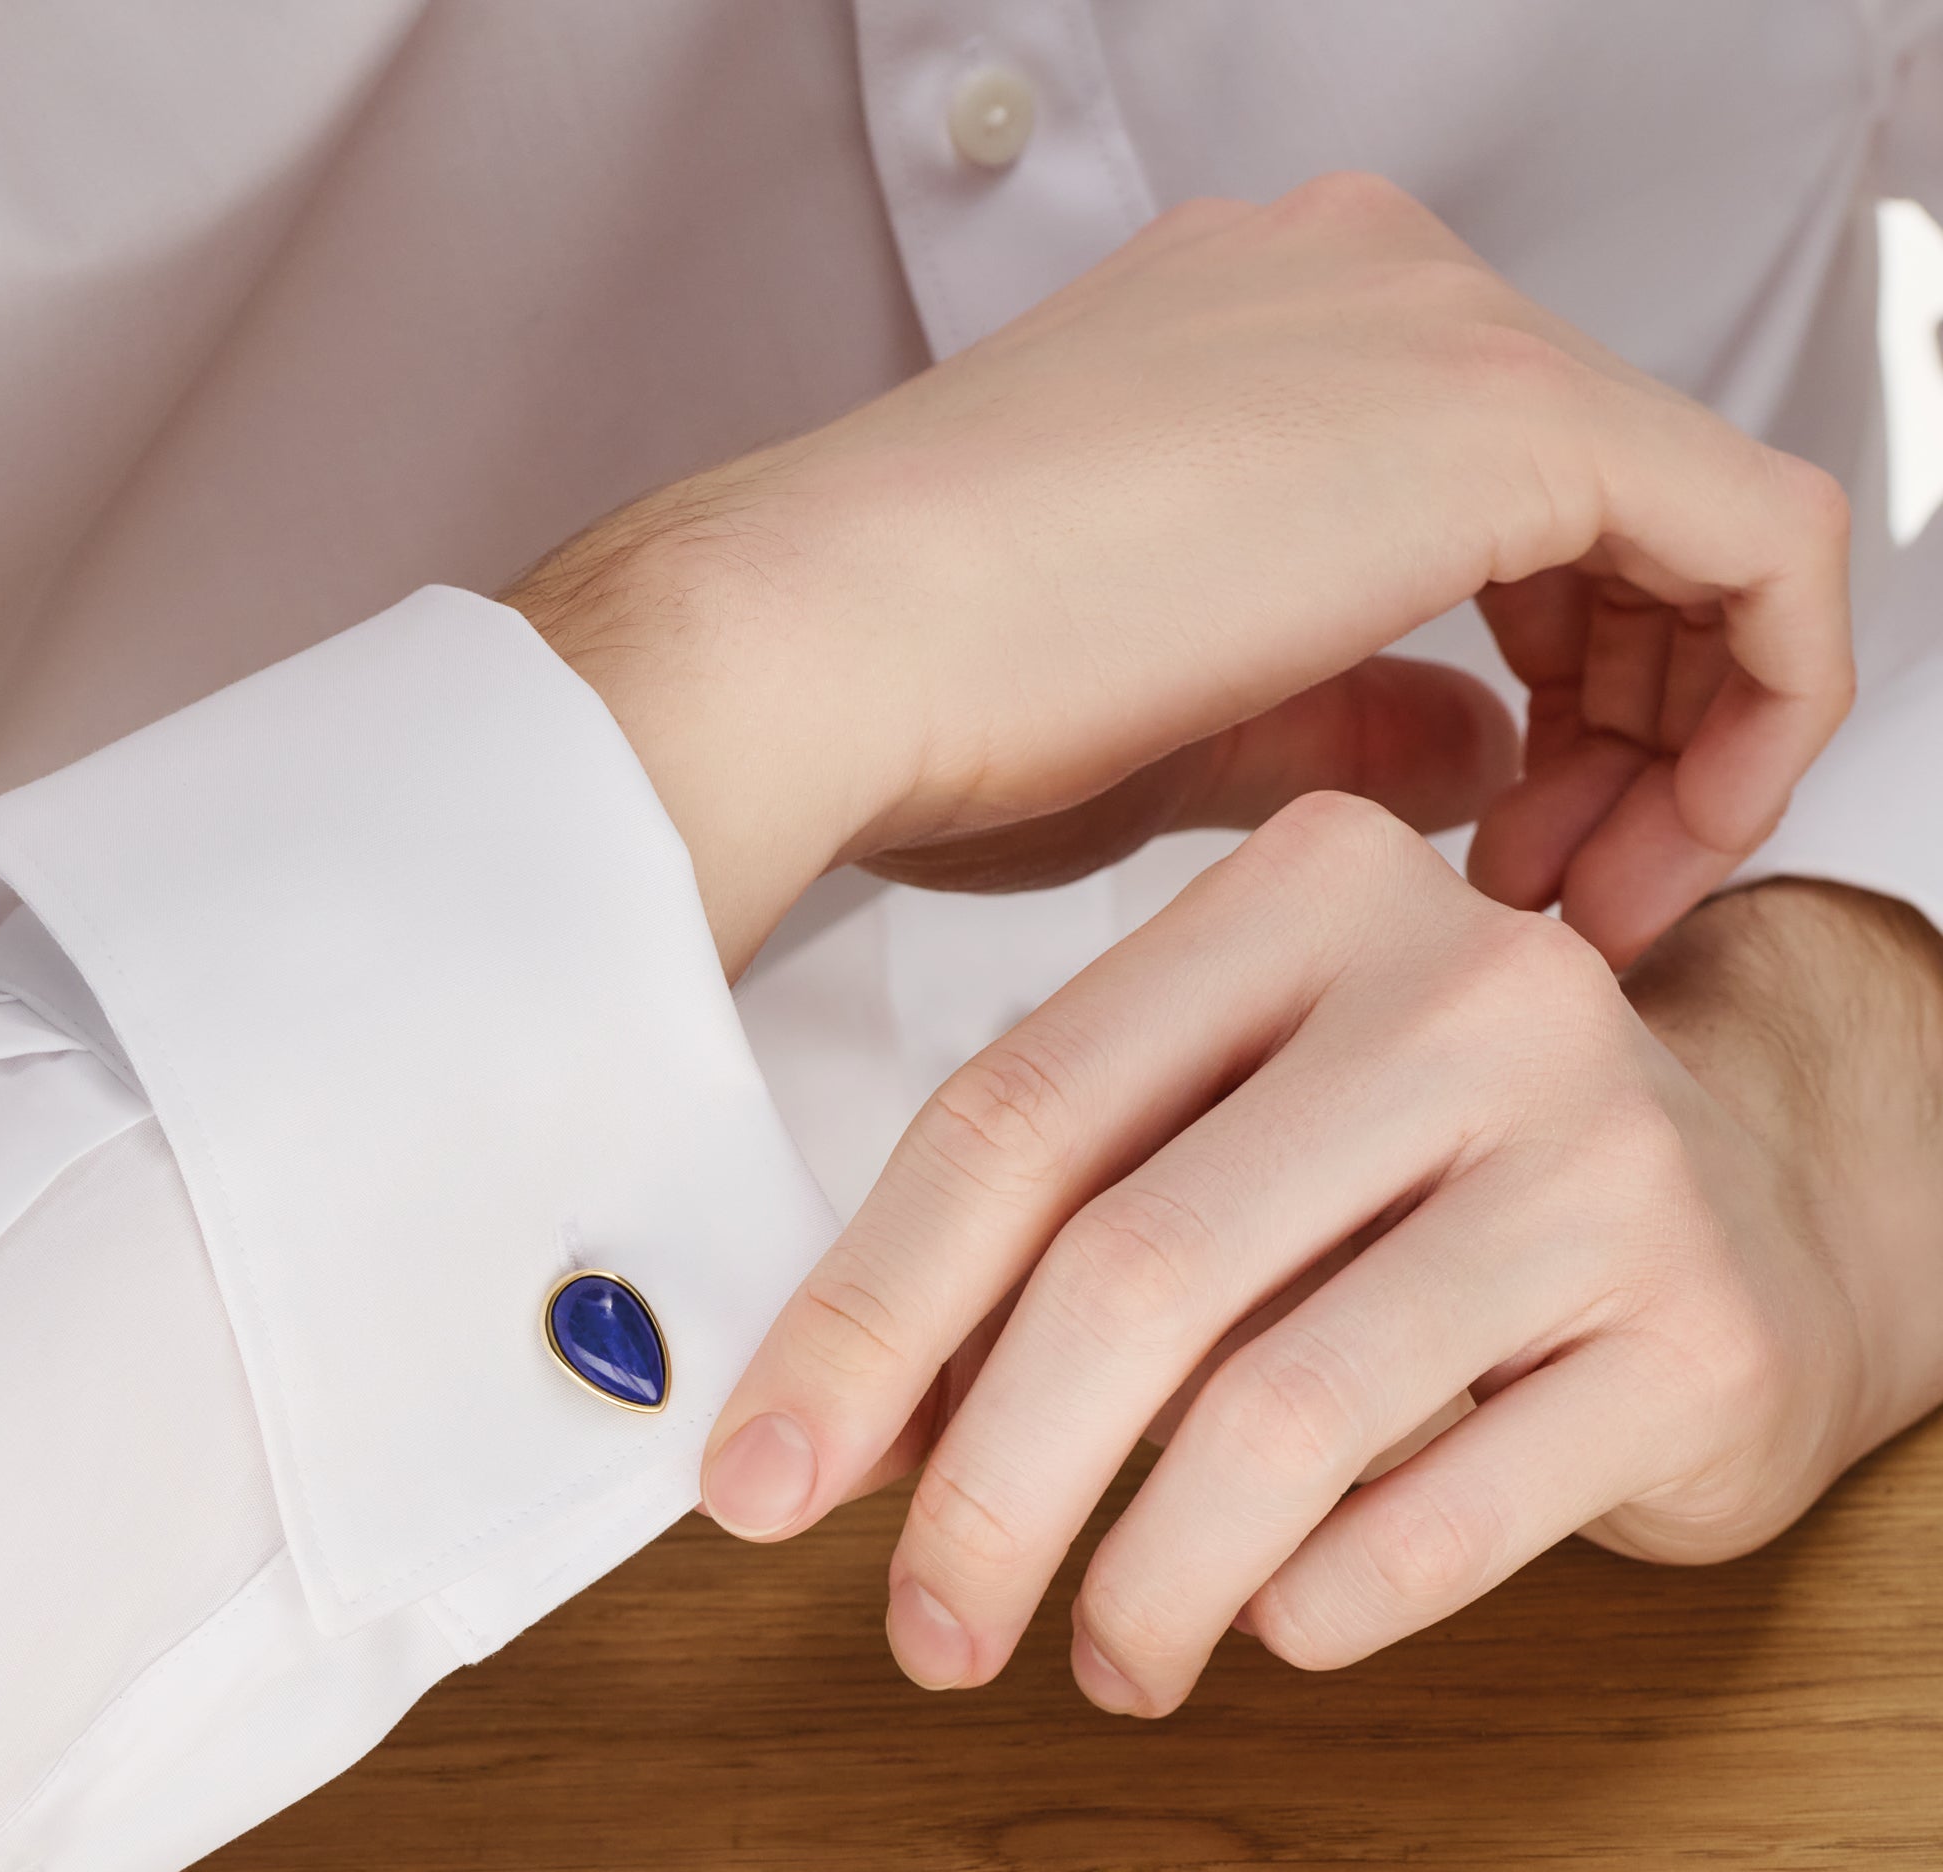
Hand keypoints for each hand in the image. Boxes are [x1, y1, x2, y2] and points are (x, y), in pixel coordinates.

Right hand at [509, 174, 1851, 978]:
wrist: (804, 648)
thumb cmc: (926, 705)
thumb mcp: (1191, 724)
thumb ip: (1358, 716)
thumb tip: (1488, 755)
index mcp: (1269, 339)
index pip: (1510, 502)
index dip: (1561, 698)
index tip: (1510, 860)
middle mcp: (1365, 286)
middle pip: (1620, 505)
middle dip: (1638, 723)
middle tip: (1569, 895)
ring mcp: (1427, 324)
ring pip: (1696, 518)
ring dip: (1684, 726)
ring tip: (1591, 898)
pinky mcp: (1493, 410)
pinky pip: (1755, 535)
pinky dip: (1754, 697)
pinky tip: (1665, 841)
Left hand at [701, 795, 1942, 1710]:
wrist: (1753, 1205)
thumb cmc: (1428, 1172)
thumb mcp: (1231, 1135)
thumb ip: (1052, 1237)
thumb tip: (839, 1434)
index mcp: (1309, 892)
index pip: (1018, 1113)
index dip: (863, 1318)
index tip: (762, 1482)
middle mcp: (1468, 989)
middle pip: (1135, 1267)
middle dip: (990, 1488)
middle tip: (928, 1628)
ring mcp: (1605, 1152)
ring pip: (1281, 1412)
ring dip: (1144, 1576)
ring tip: (1105, 1652)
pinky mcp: (1701, 1326)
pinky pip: (1440, 1512)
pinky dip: (1316, 1599)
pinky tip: (1271, 1615)